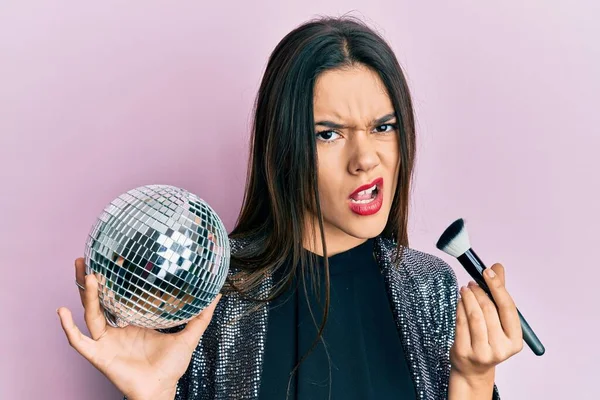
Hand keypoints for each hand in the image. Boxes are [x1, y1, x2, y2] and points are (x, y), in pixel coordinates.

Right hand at [57, 258, 221, 399]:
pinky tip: (62, 312)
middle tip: (84, 258)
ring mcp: (106, 341)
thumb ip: (201, 316)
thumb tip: (216, 295)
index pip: (120, 294)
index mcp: (134, 320)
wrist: (161, 389)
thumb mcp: (188, 336)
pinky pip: (79, 341)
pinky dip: (69, 327)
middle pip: (99, 299)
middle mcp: (117, 328)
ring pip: (91, 313)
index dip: (115, 278)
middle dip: (89, 280)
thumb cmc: (171, 366)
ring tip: (85, 275)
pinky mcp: (99, 355)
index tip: (114, 257)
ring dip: (85, 295)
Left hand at [450, 263, 522, 382]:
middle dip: (479, 292)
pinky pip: (460, 322)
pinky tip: (459, 300)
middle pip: (489, 310)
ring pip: (474, 316)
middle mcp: (501, 348)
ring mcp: (482, 352)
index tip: (487, 271)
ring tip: (465, 289)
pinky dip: (459, 307)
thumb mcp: (498, 322)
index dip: (497, 287)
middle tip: (472, 282)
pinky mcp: (464, 351)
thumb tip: (497, 267)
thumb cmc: (488, 341)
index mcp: (515, 341)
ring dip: (468, 297)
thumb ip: (499, 294)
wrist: (473, 369)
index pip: (508, 308)